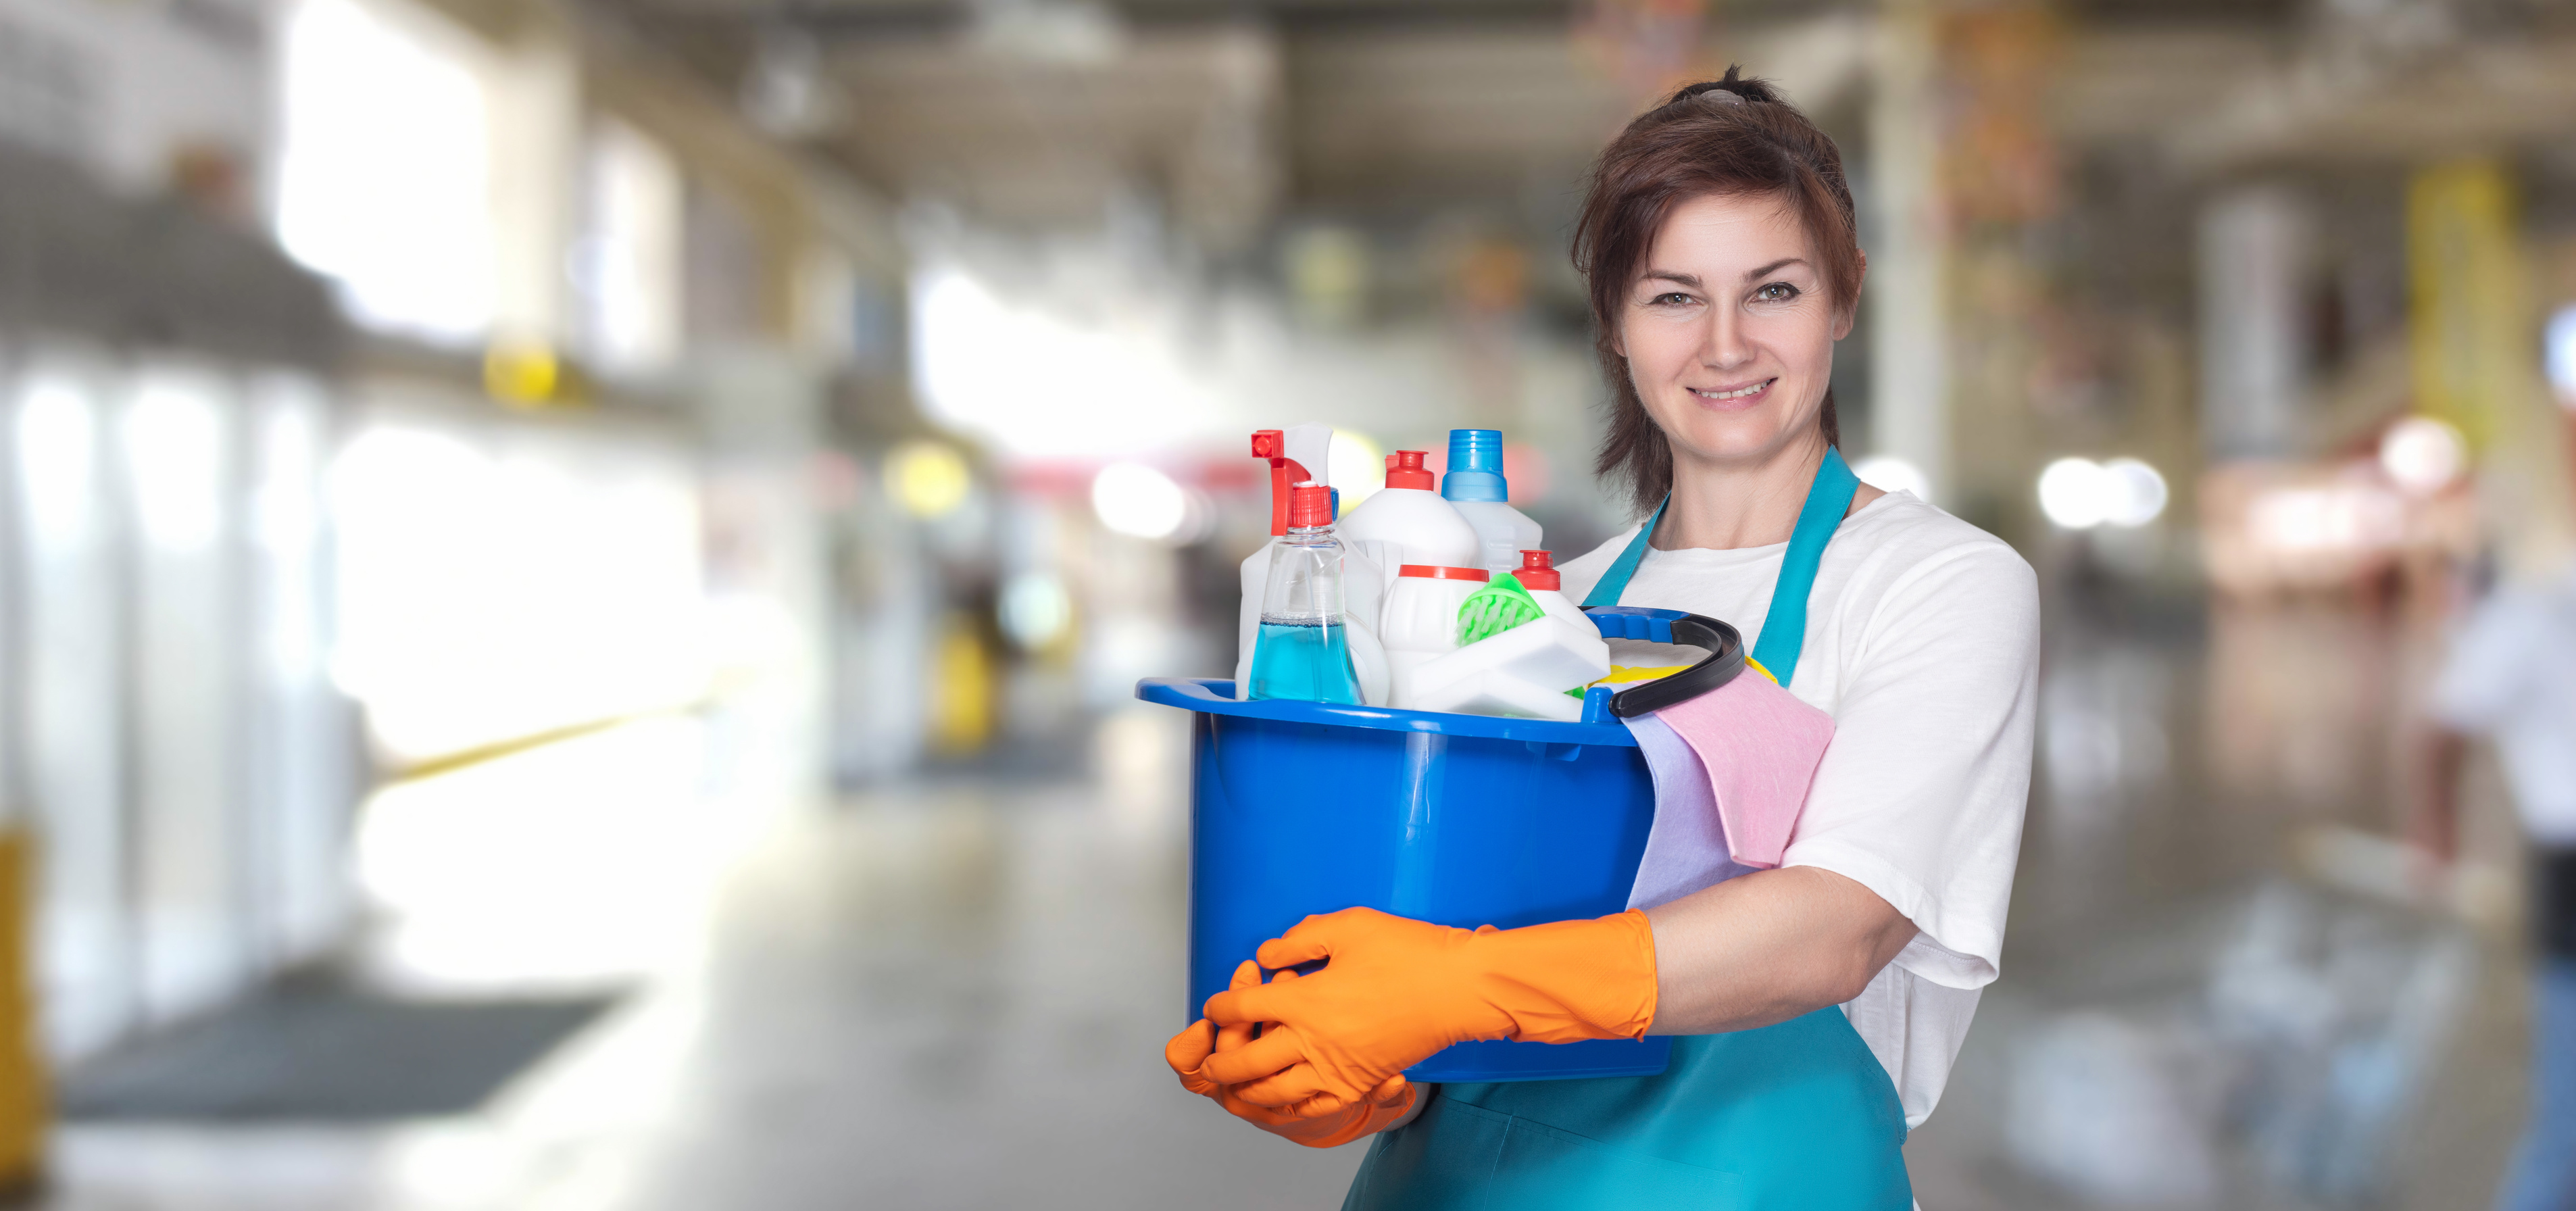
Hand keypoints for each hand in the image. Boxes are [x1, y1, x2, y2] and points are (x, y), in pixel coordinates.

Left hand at [1198, 907, 1656, 1115]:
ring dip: (1245, 1090)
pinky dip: (1287, 1109)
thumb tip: (1266, 955)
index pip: (1242, 1008)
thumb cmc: (1409, 951)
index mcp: (1307, 999)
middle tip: (1208, 1059)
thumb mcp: (1350, 926)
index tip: (1216, 1003)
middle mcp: (1315, 1040)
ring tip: (1232, 1085)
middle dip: (1219, 1061)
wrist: (1460, 989)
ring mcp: (1337, 1068)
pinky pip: (1312, 1109)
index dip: (1221, 1004)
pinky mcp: (1360, 1083)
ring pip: (1273, 1092)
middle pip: (1246, 1061)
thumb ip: (1301, 939)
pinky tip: (1279, 1102)